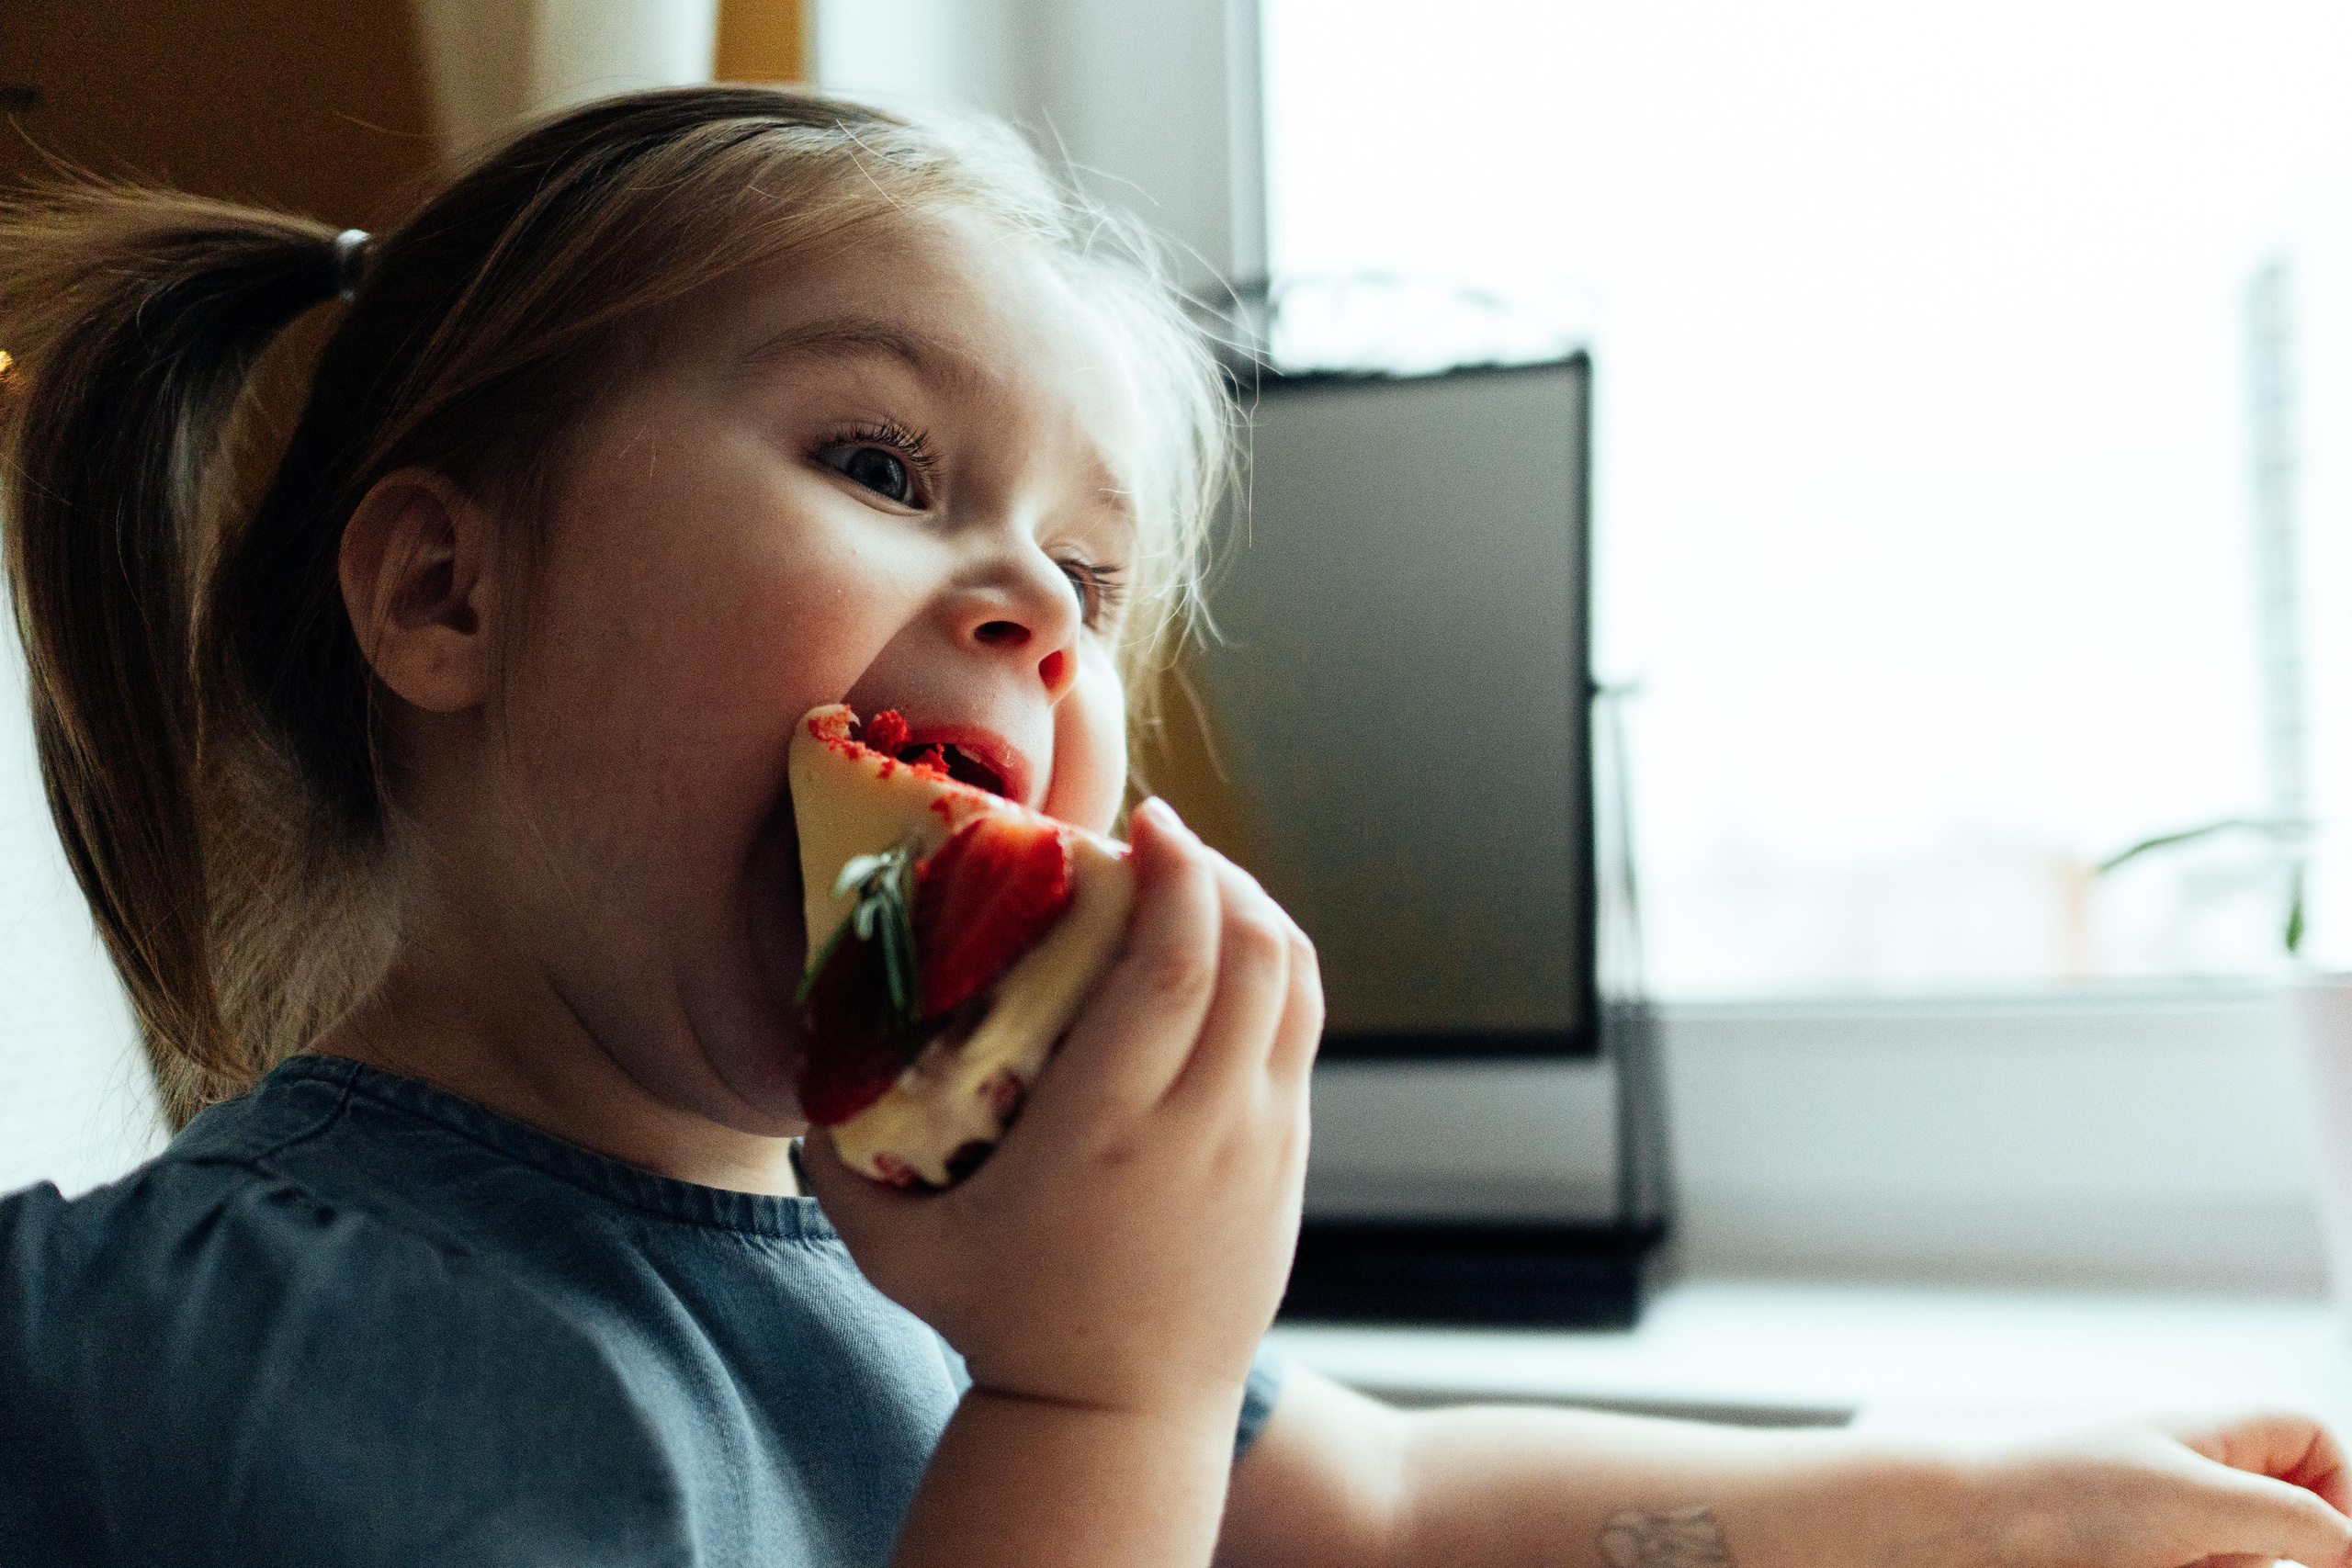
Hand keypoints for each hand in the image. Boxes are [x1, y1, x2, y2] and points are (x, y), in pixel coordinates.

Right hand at [801, 798, 1319, 1425]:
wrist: (1118, 1421)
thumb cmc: (1000, 1326)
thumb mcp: (899, 1250)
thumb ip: (836, 1164)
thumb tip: (801, 1068)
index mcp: (1108, 1132)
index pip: (1176, 969)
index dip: (1178, 875)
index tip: (1147, 822)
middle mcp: (1201, 1128)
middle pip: (1254, 955)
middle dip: (1221, 872)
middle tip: (1166, 840)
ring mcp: (1260, 1145)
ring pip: (1295, 987)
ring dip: (1258, 913)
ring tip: (1201, 885)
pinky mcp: (1289, 1163)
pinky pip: (1301, 1036)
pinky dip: (1275, 973)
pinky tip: (1227, 959)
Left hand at [1975, 1410, 2351, 1567]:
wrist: (1966, 1536)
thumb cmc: (2068, 1501)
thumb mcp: (2198, 1504)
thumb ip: (2288, 1518)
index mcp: (2212, 1438)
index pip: (2311, 1441)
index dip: (2342, 1489)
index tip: (2340, 1550)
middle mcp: (2197, 1480)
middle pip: (2291, 1514)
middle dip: (2296, 1549)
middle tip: (2258, 1561)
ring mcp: (2174, 1532)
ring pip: (2246, 1555)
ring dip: (2239, 1559)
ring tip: (2181, 1558)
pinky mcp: (2152, 1564)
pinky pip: (2207, 1565)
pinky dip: (2209, 1567)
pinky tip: (2167, 1564)